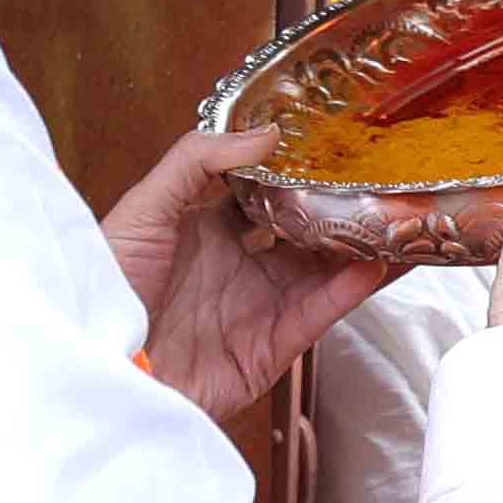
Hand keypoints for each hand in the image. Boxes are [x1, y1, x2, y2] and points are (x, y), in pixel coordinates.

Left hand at [99, 125, 381, 420]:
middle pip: (301, 230)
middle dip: (338, 206)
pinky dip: (352, 287)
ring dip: (358, 245)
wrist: (105, 369)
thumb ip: (196, 161)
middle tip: (377, 175)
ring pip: (322, 269)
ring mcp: (255, 306)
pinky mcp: (270, 348)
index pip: (261, 193)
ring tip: (397, 214)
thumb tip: (264, 133)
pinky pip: (320, 311)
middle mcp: (234, 266)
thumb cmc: (105, 290)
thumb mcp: (143, 208)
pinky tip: (379, 261)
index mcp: (202, 231)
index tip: (329, 142)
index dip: (295, 170)